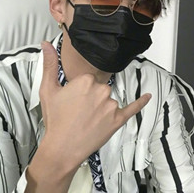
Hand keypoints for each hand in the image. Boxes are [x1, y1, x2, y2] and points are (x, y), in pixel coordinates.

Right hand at [39, 41, 150, 170]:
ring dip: (100, 108)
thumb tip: (46, 44)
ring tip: (85, 120)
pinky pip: (132, 108)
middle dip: (90, 98)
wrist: (62, 148)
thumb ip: (49, 65)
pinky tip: (147, 97)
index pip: (88, 78)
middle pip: (99, 88)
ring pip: (108, 100)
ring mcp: (111, 105)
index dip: (79, 90)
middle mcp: (101, 90)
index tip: (72, 100)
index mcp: (86, 80)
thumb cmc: (56, 121)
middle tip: (77, 112)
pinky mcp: (118, 120)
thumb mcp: (48, 90)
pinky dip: (140, 102)